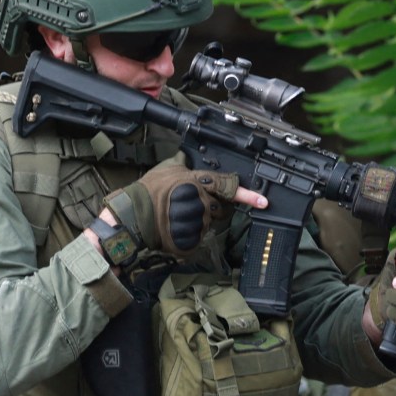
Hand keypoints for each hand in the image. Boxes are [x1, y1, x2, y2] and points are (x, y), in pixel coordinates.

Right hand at [97, 162, 266, 258]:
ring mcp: (198, 222)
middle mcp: (202, 201)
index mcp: (198, 182)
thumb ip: (184, 164)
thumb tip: (188, 156)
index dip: (248, 195)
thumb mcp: (167, 168)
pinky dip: (191, 234)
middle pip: (222, 207)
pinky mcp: (193, 239)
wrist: (132, 217)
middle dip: (212, 207)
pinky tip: (176, 227)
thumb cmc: (147, 192)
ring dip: (200, 220)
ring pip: (211, 223)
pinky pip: (200, 237)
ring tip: (177, 215)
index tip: (263, 201)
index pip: (229, 187)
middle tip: (191, 205)